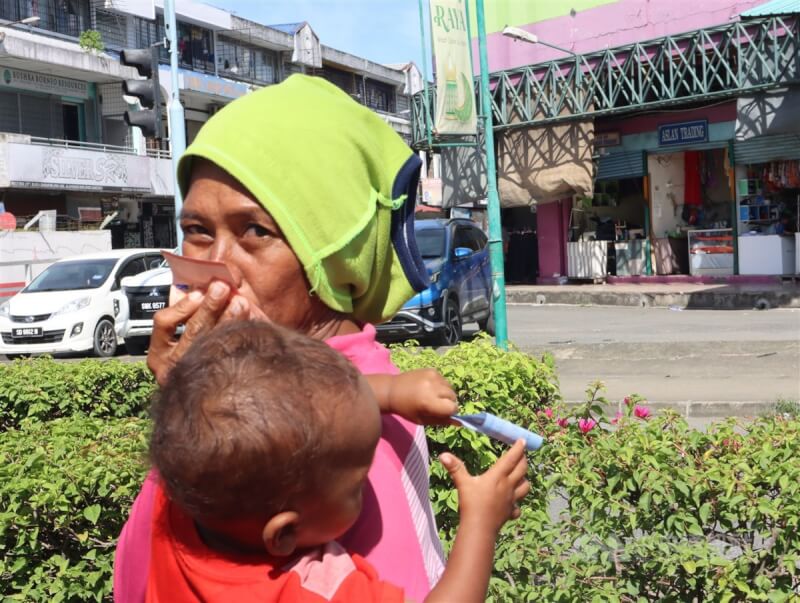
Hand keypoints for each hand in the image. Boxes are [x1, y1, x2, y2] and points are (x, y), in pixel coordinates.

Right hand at [147, 281, 268, 384]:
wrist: (204, 401)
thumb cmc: (187, 356)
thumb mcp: (176, 336)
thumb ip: (182, 312)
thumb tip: (191, 285)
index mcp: (158, 354)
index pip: (164, 324)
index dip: (182, 306)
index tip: (198, 293)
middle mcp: (171, 370)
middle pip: (193, 334)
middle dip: (209, 308)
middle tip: (222, 289)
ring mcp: (192, 379)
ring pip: (212, 346)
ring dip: (228, 320)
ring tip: (240, 303)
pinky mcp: (214, 386)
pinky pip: (228, 358)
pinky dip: (238, 338)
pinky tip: (246, 325)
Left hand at [387, 368, 457, 425]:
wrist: (392, 390)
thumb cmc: (406, 409)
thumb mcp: (422, 420)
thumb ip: (441, 421)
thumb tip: (459, 422)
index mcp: (429, 402)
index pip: (453, 407)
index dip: (450, 411)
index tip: (442, 412)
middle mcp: (432, 387)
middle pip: (453, 396)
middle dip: (449, 402)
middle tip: (437, 404)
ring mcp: (432, 377)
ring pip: (450, 387)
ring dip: (445, 393)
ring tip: (432, 395)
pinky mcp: (432, 370)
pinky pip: (444, 380)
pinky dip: (440, 385)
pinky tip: (429, 387)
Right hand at [439, 440, 529, 533]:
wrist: (480, 528)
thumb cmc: (471, 503)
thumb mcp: (462, 483)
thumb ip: (455, 468)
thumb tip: (443, 454)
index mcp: (498, 476)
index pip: (511, 458)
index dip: (518, 448)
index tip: (523, 440)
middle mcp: (508, 486)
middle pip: (522, 469)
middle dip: (523, 460)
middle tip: (522, 454)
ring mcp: (511, 500)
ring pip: (525, 486)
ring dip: (524, 479)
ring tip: (520, 475)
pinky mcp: (510, 512)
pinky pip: (518, 506)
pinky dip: (517, 503)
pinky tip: (512, 503)